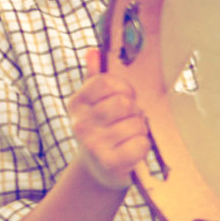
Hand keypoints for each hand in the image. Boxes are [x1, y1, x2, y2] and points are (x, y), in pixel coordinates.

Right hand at [69, 48, 148, 189]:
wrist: (98, 169)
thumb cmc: (102, 130)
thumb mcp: (94, 104)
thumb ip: (94, 78)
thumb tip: (94, 52)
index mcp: (77, 104)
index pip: (106, 82)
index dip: (123, 88)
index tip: (123, 98)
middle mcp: (81, 123)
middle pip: (124, 102)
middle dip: (134, 111)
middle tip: (126, 121)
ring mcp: (94, 144)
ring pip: (137, 123)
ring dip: (139, 130)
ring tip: (128, 137)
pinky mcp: (110, 162)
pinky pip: (141, 143)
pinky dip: (142, 146)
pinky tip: (131, 150)